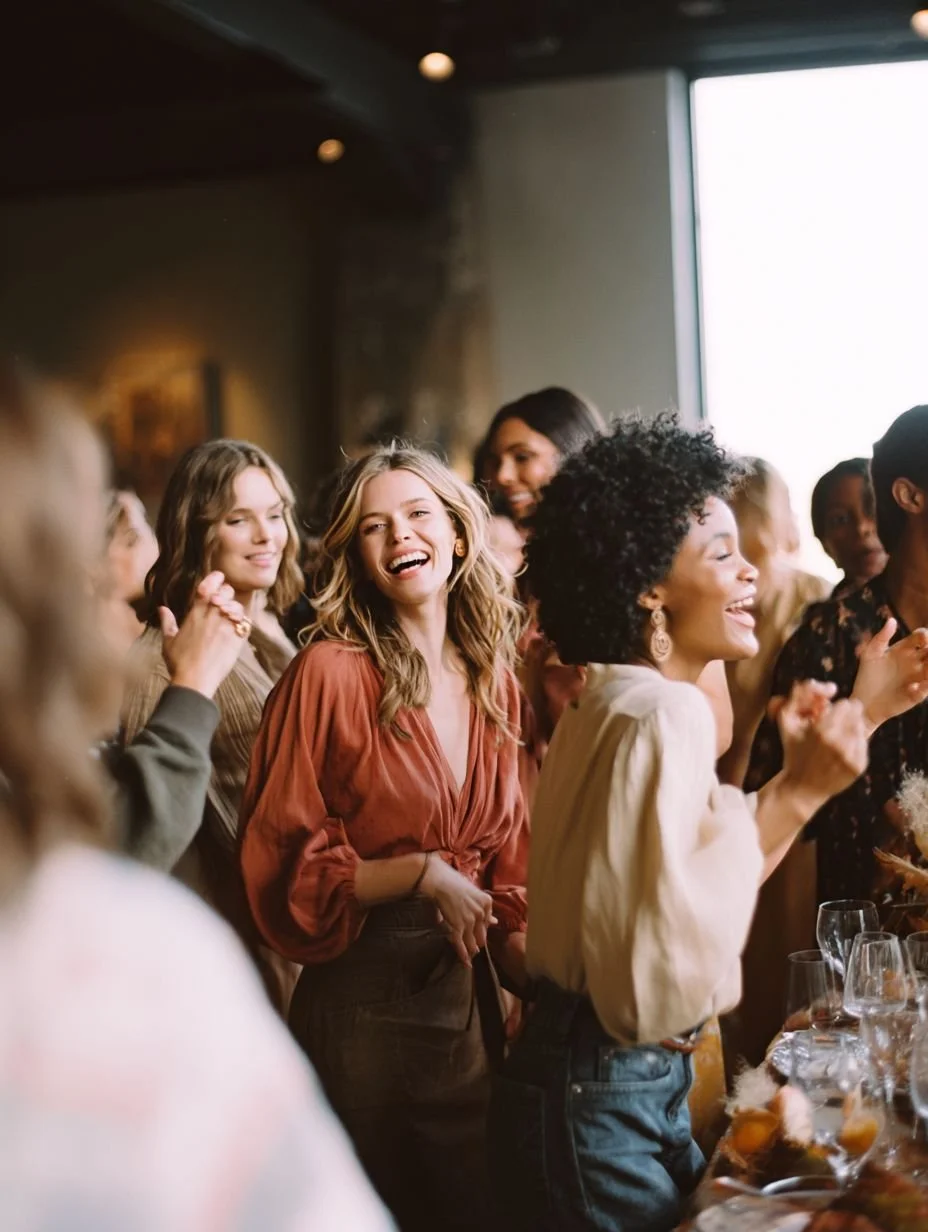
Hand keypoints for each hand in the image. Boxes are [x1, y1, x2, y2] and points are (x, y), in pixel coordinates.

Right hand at [159, 571, 247, 698]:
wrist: (195, 679)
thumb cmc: (179, 662)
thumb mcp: (168, 641)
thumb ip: (167, 622)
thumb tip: (162, 608)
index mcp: (195, 613)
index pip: (208, 585)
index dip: (215, 579)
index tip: (218, 578)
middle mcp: (211, 615)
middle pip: (226, 591)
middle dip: (227, 594)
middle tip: (224, 602)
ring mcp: (225, 625)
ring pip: (237, 605)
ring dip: (236, 607)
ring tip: (231, 616)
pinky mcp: (237, 637)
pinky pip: (246, 621)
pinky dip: (244, 621)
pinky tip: (238, 627)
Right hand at [420, 857, 495, 967]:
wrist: (439, 880)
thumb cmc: (453, 882)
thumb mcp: (473, 893)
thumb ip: (484, 909)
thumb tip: (494, 922)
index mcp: (487, 903)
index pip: (487, 923)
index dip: (481, 930)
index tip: (477, 936)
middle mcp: (481, 913)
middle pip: (481, 935)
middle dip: (477, 942)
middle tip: (474, 950)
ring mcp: (470, 921)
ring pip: (472, 942)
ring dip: (471, 951)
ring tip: (470, 959)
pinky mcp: (458, 927)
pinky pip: (461, 944)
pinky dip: (463, 955)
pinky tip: (466, 963)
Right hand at [779, 686, 868, 812]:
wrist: (802, 787)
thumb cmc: (794, 752)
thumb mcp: (786, 722)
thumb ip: (797, 696)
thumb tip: (825, 686)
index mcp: (822, 731)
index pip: (845, 704)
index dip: (835, 707)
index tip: (826, 714)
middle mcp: (839, 744)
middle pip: (856, 713)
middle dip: (844, 715)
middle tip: (832, 726)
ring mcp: (851, 757)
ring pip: (860, 727)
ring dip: (849, 728)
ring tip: (835, 739)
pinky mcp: (859, 767)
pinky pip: (864, 743)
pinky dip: (854, 744)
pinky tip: (840, 751)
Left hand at [852, 617, 927, 729]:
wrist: (863, 703)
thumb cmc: (866, 677)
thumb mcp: (870, 654)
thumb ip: (881, 638)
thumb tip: (892, 620)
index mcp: (904, 650)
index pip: (921, 637)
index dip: (925, 635)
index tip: (923, 639)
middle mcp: (915, 662)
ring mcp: (918, 678)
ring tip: (925, 668)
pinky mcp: (917, 694)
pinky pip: (926, 689)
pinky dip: (924, 687)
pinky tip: (913, 687)